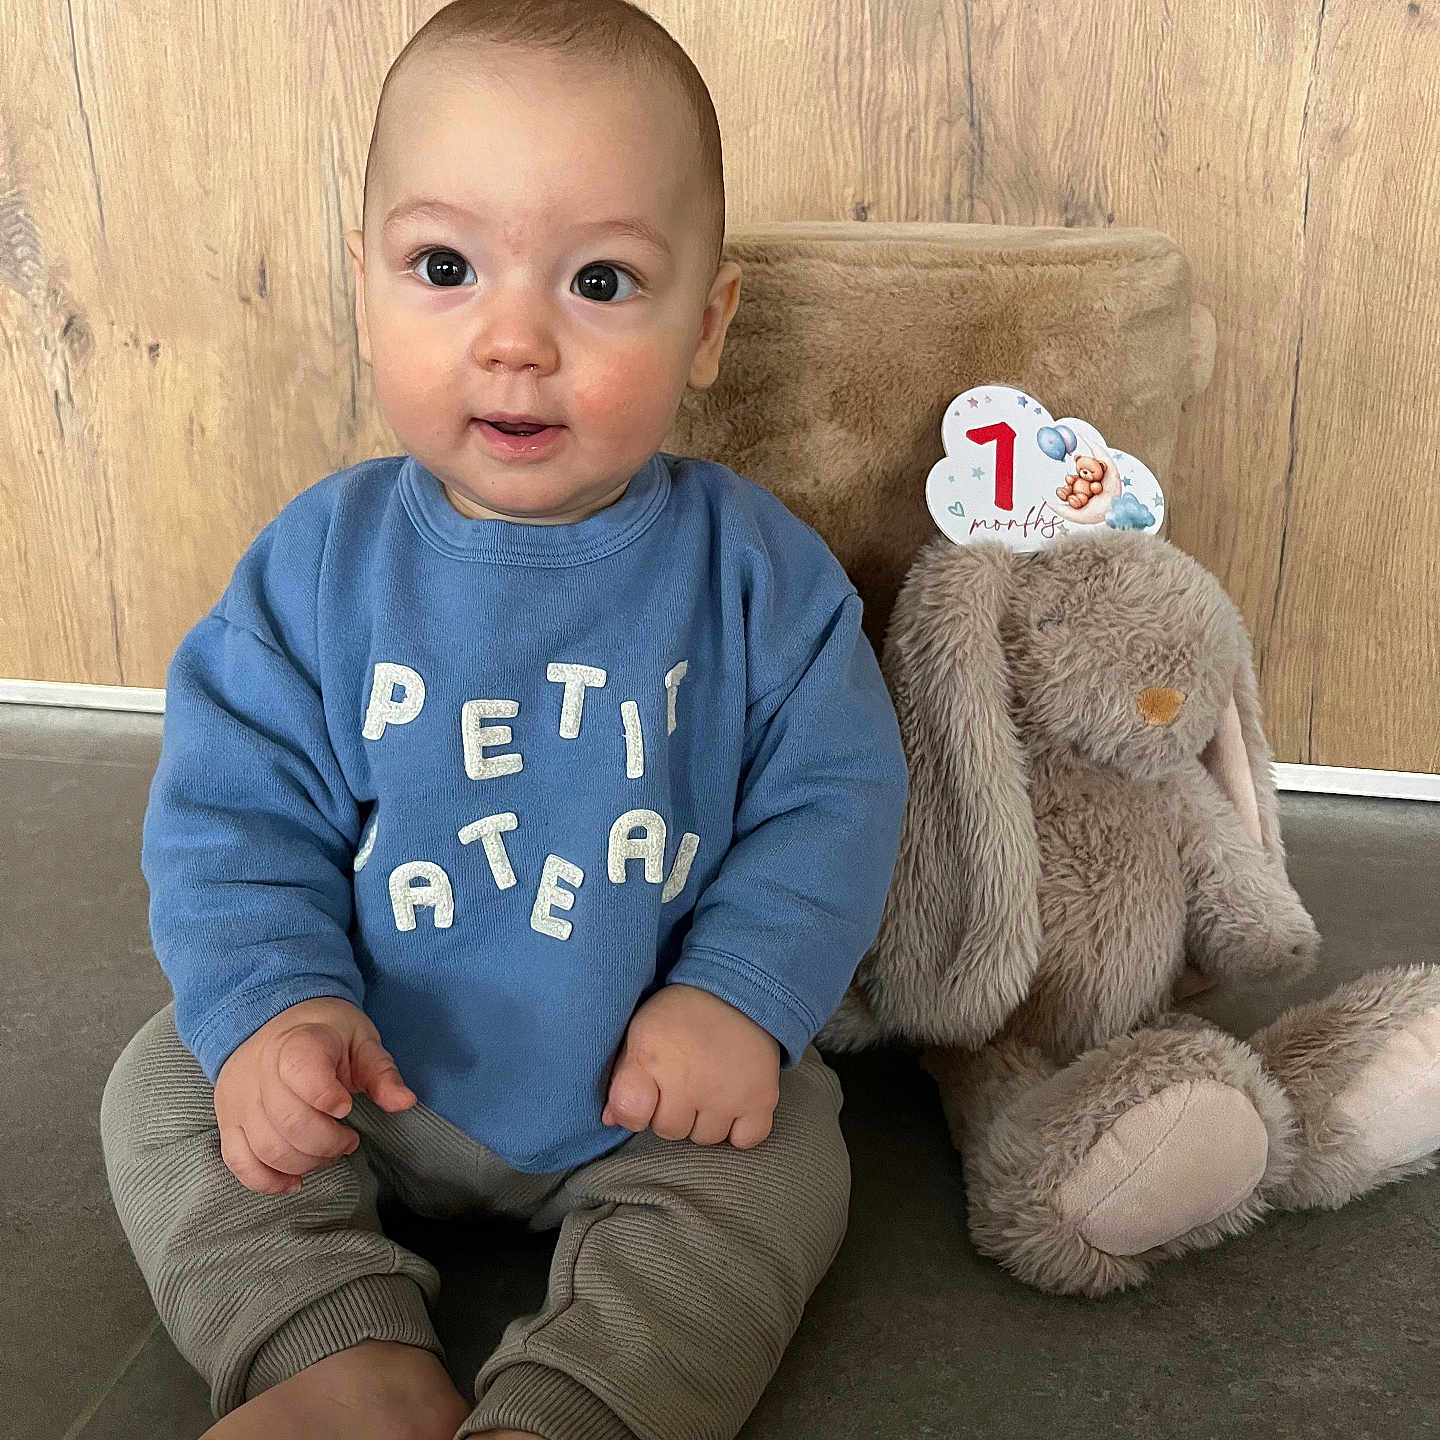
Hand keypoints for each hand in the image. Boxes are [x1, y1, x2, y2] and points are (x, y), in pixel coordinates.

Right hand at [213, 995, 415, 1194]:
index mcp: (298, 1044)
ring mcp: (240, 1100)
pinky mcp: (228, 1122)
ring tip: (327, 1152)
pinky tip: (294, 1180)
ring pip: (267, 1149)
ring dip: (305, 1164)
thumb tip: (405, 1102)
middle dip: (328, 1142)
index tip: (346, 1105)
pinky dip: (266, 1181)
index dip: (328, 1097)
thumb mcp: (360, 1039)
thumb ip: (381, 1072)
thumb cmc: (324, 1033)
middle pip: (290, 1123)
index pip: (303, 1073)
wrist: (272, 1019)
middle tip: (348, 1140)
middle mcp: (261, 1073)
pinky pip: (239, 1162)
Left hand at [602, 984, 780, 1147]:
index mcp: (653, 1059)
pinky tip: (734, 1104)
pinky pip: (746, 1138)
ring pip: (706, 1137)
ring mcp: (727, 1094)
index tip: (645, 1096)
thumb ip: (624, 1075)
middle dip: (673, 1112)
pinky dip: (740, 1129)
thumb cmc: (681, 1013)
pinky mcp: (761, 1098)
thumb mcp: (642, 1030)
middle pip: (670, 1130)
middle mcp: (689, 1081)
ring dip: (705, 1119)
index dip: (635, 1111)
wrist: (737, 989)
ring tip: (709, 1087)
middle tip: (684, 1082)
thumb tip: (609, 1119)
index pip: (631, 1113)